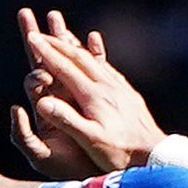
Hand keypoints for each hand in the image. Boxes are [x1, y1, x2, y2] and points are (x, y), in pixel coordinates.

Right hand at [13, 8, 167, 174]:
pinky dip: (95, 55)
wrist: (155, 155)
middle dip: (55, 43)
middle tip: (38, 32)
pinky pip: (107, 67)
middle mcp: (106, 85)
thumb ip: (66, 120)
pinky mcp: (127, 92)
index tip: (32, 37)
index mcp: (93, 96)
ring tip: (62, 35)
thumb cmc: (121, 152)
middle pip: (77, 57)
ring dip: (73, 46)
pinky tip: (94, 53)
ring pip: (92, 59)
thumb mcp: (90, 141)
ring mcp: (118, 87)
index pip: (64, 67)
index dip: (46, 52)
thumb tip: (42, 103)